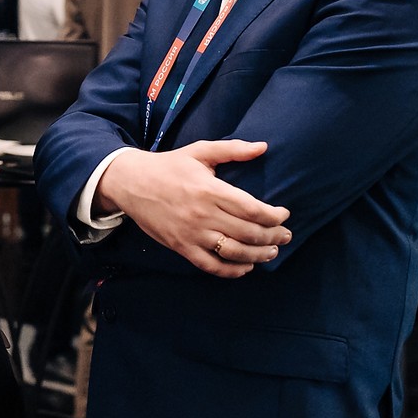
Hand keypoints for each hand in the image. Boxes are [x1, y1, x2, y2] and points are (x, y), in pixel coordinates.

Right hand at [95, 139, 290, 278]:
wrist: (131, 183)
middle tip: (286, 236)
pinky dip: (232, 270)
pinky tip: (245, 267)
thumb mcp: (200, 151)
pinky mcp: (181, 247)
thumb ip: (232, 149)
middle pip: (248, 233)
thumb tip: (263, 147)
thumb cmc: (169, 166)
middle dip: (273, 237)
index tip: (284, 214)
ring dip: (258, 256)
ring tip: (271, 252)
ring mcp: (192, 234)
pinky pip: (211, 266)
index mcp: (210, 190)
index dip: (273, 216)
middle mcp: (203, 215)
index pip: (252, 210)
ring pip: (233, 252)